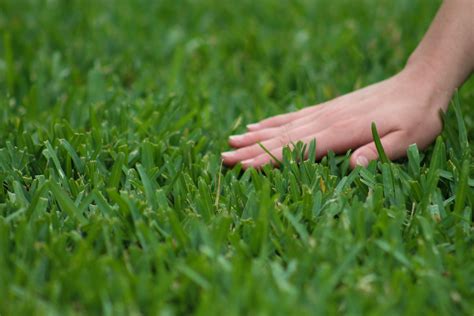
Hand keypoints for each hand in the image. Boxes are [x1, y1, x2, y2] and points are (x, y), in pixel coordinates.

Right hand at [221, 64, 451, 168]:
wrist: (419, 83)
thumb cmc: (417, 116)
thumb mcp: (409, 139)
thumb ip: (378, 152)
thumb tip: (353, 168)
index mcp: (341, 131)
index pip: (298, 149)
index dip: (269, 160)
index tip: (244, 167)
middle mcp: (326, 120)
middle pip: (282, 138)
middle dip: (251, 150)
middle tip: (224, 158)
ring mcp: (323, 112)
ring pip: (282, 126)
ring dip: (255, 136)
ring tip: (230, 141)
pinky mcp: (326, 109)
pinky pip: (293, 117)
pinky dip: (272, 122)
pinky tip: (257, 126)